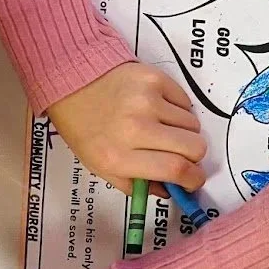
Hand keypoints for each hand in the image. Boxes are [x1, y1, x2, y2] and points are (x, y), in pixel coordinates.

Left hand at [47, 62, 206, 193]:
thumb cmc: (86, 127)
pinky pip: (186, 102)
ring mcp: (147, 100)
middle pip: (195, 147)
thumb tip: (171, 190)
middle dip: (194, 155)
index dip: (194, 178)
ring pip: (193, 124)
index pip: (176, 169)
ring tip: (162, 126)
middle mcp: (135, 128)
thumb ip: (137, 184)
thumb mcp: (102, 167)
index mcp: (119, 156)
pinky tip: (159, 109)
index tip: (194, 179)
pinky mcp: (155, 78)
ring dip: (185, 131)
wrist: (73, 84)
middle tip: (181, 153)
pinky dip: (179, 109)